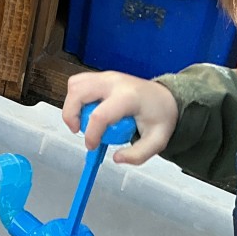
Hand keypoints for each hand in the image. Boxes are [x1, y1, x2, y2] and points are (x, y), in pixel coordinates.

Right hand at [63, 71, 178, 164]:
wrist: (165, 98)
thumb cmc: (160, 118)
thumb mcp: (157, 142)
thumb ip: (138, 155)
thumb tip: (116, 158)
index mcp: (129, 97)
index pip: (99, 115)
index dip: (90, 134)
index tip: (92, 146)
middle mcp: (114, 82)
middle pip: (78, 92)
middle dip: (71, 115)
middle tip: (78, 131)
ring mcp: (106, 76)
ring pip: (74, 85)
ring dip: (72, 106)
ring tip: (82, 121)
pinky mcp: (101, 76)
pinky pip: (78, 83)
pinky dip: (75, 98)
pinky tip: (85, 111)